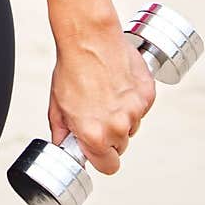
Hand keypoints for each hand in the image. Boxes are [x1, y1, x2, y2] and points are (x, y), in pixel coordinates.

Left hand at [48, 23, 156, 175]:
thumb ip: (62, 132)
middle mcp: (118, 127)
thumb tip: (63, 146)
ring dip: (122, 117)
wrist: (89, 37)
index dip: (101, 158)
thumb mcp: (57, 105)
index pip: (108, 166)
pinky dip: (133, 100)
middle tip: (97, 113)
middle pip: (120, 146)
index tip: (97, 150)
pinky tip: (118, 84)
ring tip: (106, 94)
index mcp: (95, 135)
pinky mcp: (147, 95)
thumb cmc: (72, 67)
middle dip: (110, 135)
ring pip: (132, 126)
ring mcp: (135, 111)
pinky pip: (142, 107)